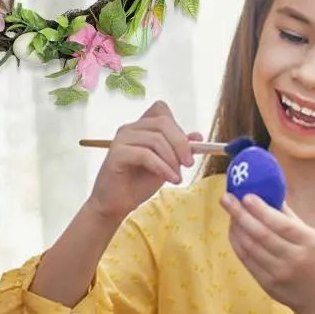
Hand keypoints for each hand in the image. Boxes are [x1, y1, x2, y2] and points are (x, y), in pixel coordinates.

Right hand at [88, 101, 201, 222]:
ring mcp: (121, 139)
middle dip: (180, 143)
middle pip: (162, 122)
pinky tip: (170, 179)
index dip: (178, 126)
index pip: (161, 110)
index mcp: (141, 127)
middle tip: (189, 164)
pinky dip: (162, 167)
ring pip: (156, 139)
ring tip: (176, 177)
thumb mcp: (166, 165)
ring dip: (172, 160)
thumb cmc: (138, 183)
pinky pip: (145, 155)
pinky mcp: (116, 153)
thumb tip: (198, 136)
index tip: (189, 148)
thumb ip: (179, 150)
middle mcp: (130, 128)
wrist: (117, 204)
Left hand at [220, 192, 314, 311]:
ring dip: (236, 227)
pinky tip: (233, 229)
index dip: (261, 210)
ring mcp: (279, 273)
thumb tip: (264, 191)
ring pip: (250, 247)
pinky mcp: (267, 284)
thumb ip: (286, 215)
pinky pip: (246, 260)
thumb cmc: (312, 255)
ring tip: (229, 211)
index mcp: (307, 241)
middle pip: (261, 235)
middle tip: (226, 198)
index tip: (245, 196)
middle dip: (240, 214)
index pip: (281, 224)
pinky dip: (237, 242)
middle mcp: (293, 258)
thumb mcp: (308, 234)